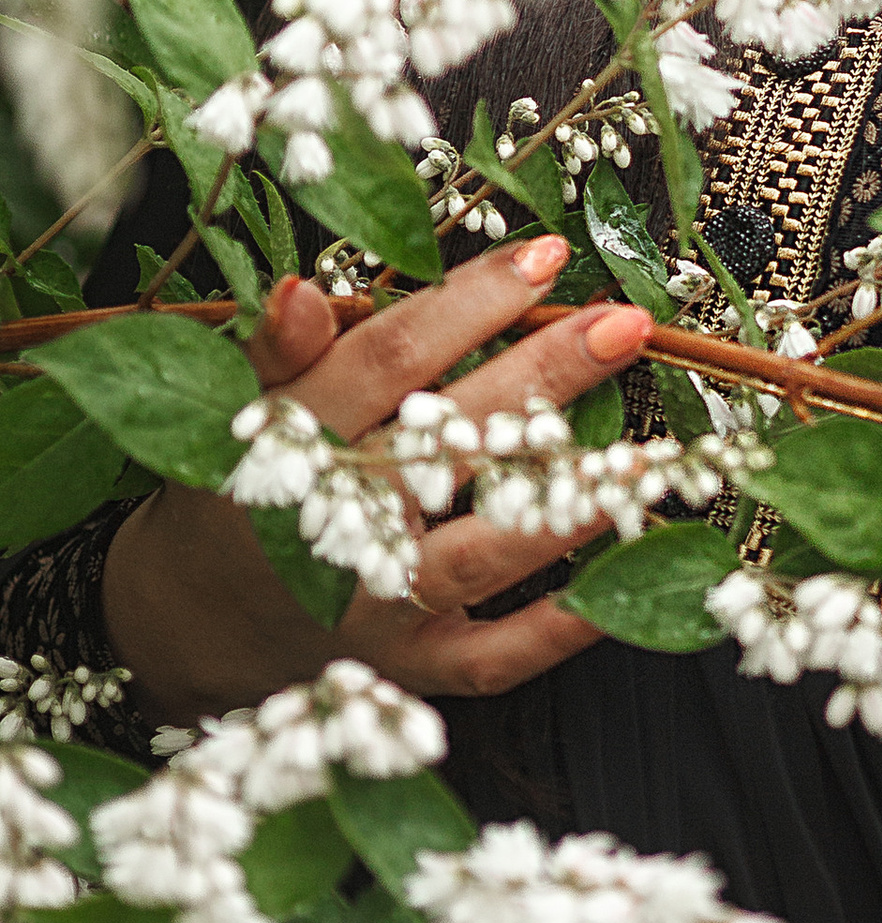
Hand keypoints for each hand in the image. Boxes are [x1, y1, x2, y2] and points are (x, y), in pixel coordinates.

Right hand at [101, 236, 654, 727]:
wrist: (191, 620)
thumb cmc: (238, 487)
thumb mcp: (239, 411)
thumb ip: (279, 353)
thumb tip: (303, 288)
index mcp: (297, 447)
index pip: (390, 361)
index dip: (469, 305)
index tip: (549, 255)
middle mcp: (340, 528)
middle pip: (453, 442)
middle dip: (545, 377)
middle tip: (626, 325)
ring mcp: (376, 604)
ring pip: (482, 553)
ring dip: (569, 503)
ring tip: (650, 454)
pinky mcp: (408, 666)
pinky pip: (491, 657)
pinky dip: (556, 632)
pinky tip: (621, 587)